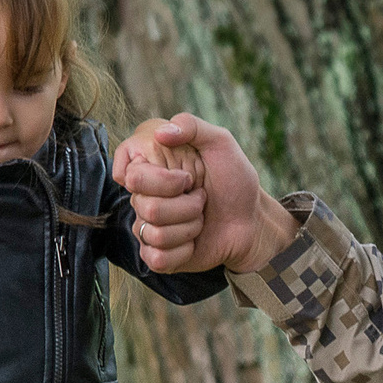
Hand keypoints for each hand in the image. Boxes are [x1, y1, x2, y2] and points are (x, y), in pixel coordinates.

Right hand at [116, 112, 298, 273]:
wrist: (252, 220)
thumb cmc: (235, 181)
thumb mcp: (221, 143)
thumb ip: (192, 126)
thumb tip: (160, 133)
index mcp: (150, 168)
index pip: (130, 174)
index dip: (161, 179)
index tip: (186, 176)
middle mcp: (144, 196)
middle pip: (144, 204)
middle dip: (185, 204)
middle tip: (201, 197)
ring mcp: (148, 226)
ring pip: (153, 232)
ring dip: (189, 226)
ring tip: (201, 217)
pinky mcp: (157, 255)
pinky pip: (157, 257)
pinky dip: (184, 250)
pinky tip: (194, 241)